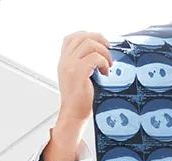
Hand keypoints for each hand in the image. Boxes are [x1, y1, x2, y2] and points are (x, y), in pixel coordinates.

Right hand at [44, 31, 112, 160]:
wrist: (73, 115)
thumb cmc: (79, 100)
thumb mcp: (77, 77)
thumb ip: (82, 63)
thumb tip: (101, 51)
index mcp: (63, 62)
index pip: (71, 37)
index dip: (87, 35)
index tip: (99, 44)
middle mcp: (64, 61)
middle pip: (82, 36)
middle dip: (100, 40)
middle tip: (108, 51)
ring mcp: (70, 66)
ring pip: (89, 44)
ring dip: (103, 52)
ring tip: (108, 64)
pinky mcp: (78, 73)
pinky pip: (95, 57)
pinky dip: (104, 62)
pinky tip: (106, 72)